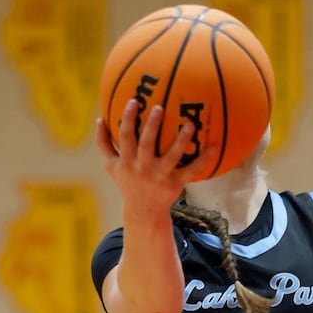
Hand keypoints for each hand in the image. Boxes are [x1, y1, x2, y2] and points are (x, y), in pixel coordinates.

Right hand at [95, 99, 216, 214]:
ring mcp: (160, 176)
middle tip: (159, 107)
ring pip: (171, 156)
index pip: (125, 136)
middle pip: (147, 143)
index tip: (134, 101)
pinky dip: (203, 159)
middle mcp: (142, 167)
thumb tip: (99, 119)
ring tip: (190, 124)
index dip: (128, 118)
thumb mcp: (111, 166)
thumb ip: (103, 143)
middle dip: (152, 125)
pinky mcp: (175, 183)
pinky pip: (191, 170)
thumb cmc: (127, 182)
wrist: (143, 210)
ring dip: (181, 140)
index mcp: (127, 161)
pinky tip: (213, 146)